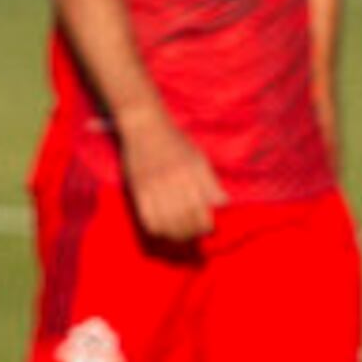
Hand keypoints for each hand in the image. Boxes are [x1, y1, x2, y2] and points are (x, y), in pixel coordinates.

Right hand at [116, 114, 225, 246]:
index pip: (201, 210)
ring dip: (176, 235)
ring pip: (167, 225)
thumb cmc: (175, 141)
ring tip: (182, 235)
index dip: (207, 226)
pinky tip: (164, 229)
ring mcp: (154, 188)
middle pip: (185, 221)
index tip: (209, 228)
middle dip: (193, 233)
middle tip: (195, 234)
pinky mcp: (138, 191)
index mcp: (191, 174)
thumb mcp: (198, 158)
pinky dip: (158, 230)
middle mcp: (173, 182)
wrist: (144, 126)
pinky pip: (149, 221)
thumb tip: (223, 204)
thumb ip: (210, 182)